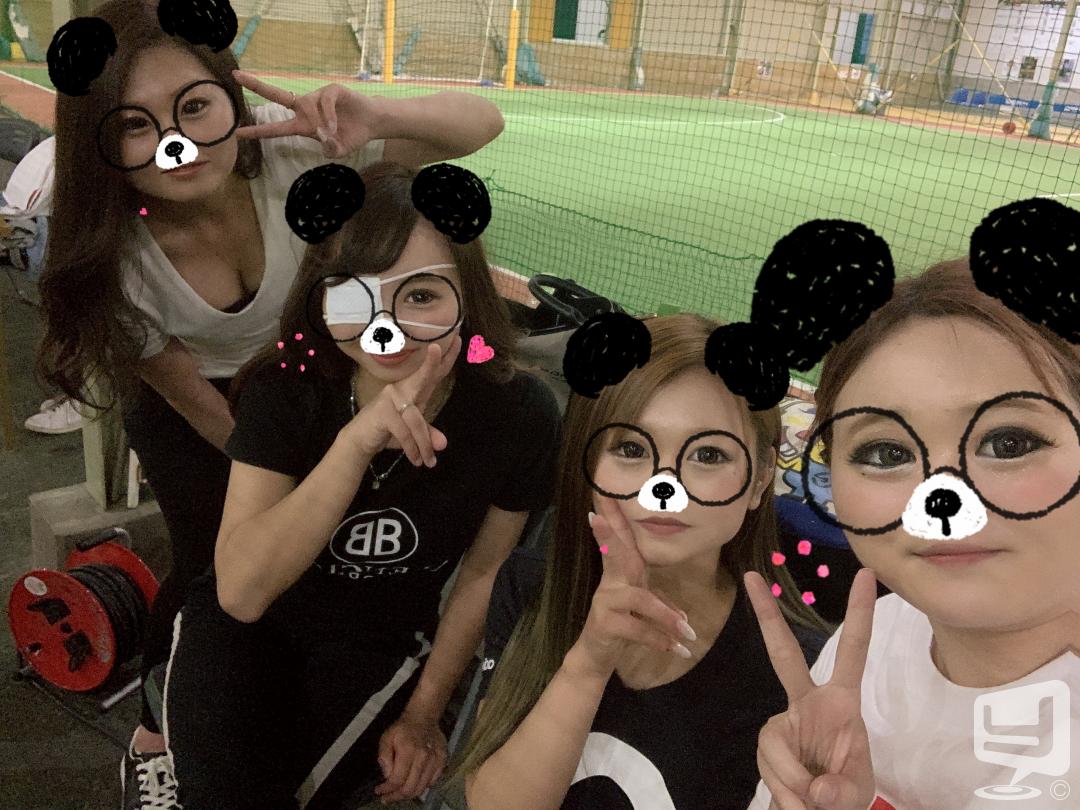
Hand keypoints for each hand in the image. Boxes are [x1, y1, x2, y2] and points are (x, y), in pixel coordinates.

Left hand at [232, 71, 379, 157]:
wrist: (372, 123)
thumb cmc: (352, 135)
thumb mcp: (339, 151)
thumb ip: (330, 150)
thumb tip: (324, 139)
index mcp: (303, 124)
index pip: (276, 128)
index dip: (258, 131)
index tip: (239, 133)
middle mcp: (306, 108)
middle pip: (277, 95)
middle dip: (257, 85)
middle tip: (235, 75)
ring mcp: (318, 97)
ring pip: (309, 105)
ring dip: (321, 121)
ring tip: (334, 132)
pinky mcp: (331, 90)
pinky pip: (325, 101)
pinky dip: (329, 115)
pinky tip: (335, 125)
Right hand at [343, 336, 460, 466]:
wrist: (360, 440)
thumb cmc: (389, 431)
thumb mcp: (414, 433)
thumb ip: (429, 434)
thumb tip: (443, 444)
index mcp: (413, 390)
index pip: (432, 373)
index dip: (445, 358)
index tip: (457, 340)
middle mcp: (402, 389)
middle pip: (422, 377)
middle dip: (432, 364)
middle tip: (438, 348)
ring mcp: (391, 399)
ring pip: (416, 421)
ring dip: (424, 445)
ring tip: (429, 462)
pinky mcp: (383, 413)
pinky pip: (405, 432)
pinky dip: (412, 448)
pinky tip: (416, 460)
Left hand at [374, 711, 447, 803]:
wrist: (424, 717)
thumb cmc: (403, 728)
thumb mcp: (386, 738)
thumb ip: (384, 757)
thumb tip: (387, 776)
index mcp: (408, 750)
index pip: (397, 780)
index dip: (387, 790)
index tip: (380, 792)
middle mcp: (424, 757)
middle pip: (410, 788)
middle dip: (396, 796)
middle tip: (389, 797)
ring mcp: (435, 760)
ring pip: (422, 788)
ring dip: (409, 794)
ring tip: (399, 793)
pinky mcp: (443, 761)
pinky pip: (432, 782)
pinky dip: (422, 786)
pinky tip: (413, 783)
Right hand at [566, 497, 694, 682]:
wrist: (598, 655)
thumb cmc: (622, 625)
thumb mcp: (644, 611)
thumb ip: (662, 606)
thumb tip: (685, 617)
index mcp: (622, 573)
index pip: (620, 542)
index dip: (613, 519)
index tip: (604, 495)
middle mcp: (611, 582)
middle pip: (614, 554)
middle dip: (608, 534)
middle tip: (597, 517)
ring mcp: (605, 601)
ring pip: (640, 599)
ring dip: (668, 618)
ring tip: (689, 634)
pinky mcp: (605, 623)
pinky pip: (638, 629)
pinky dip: (661, 640)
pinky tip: (678, 650)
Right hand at [745, 568, 877, 809]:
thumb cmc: (845, 793)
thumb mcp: (856, 793)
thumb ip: (840, 790)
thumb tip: (814, 788)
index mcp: (841, 702)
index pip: (853, 652)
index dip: (859, 614)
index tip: (865, 573)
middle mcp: (807, 703)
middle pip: (783, 654)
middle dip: (767, 615)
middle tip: (752, 577)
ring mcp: (783, 722)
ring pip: (775, 745)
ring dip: (794, 782)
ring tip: (811, 804)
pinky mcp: (767, 745)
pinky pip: (770, 766)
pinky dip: (785, 792)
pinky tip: (795, 803)